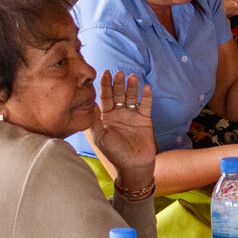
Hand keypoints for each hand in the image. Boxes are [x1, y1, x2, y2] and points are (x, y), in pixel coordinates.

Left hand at [91, 71, 156, 189]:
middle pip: (118, 94)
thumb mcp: (100, 137)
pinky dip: (146, 97)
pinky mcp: (145, 119)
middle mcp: (119, 114)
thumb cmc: (114, 153)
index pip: (105, 97)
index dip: (105, 86)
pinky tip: (146, 88)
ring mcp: (132, 115)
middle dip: (118, 83)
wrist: (133, 165)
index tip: (104, 73)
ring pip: (132, 97)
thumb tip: (90, 103)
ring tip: (132, 77)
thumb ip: (94, 121)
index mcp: (106, 117)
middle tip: (118, 73)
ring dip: (132, 87)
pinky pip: (146, 105)